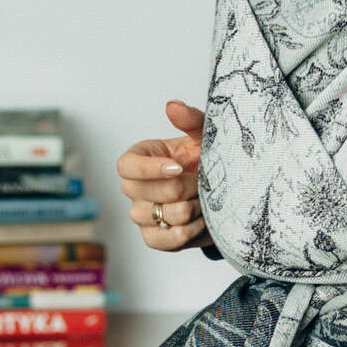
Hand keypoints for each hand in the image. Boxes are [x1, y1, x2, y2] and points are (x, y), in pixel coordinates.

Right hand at [117, 100, 208, 248]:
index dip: (151, 170)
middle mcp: (133, 189)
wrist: (220, 191)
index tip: (178, 167)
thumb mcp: (203, 136)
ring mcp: (141, 216)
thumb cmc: (204, 159)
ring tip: (204, 198)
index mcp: (138, 160)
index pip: (126, 167)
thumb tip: (173, 106)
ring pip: (165, 216)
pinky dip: (191, 230)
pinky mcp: (154, 239)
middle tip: (203, 181)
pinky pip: (167, 240)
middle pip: (150, 193)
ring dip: (193, 207)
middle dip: (185, 187)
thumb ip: (190, 119)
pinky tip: (202, 218)